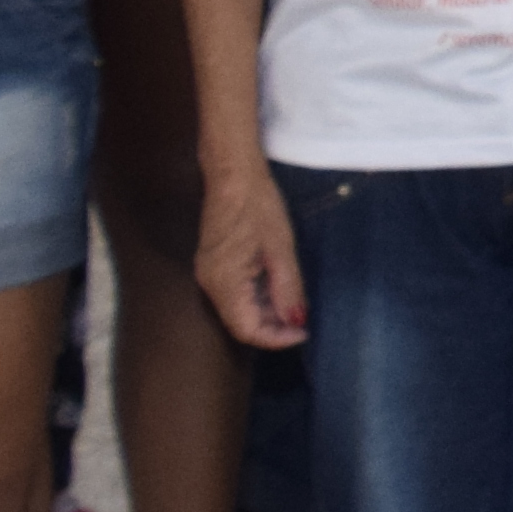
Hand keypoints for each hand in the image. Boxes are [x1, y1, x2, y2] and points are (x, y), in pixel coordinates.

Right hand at [195, 172, 308, 349]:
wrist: (233, 172)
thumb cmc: (258, 205)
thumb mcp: (281, 249)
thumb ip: (288, 289)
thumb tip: (296, 322)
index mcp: (224, 282)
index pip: (247, 330)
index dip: (276, 339)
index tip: (303, 333)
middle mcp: (210, 283)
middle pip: (240, 323)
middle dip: (273, 326)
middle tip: (303, 317)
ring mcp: (209, 273)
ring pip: (238, 309)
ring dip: (267, 312)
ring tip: (294, 300)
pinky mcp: (213, 264)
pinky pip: (234, 293)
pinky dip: (257, 296)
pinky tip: (277, 285)